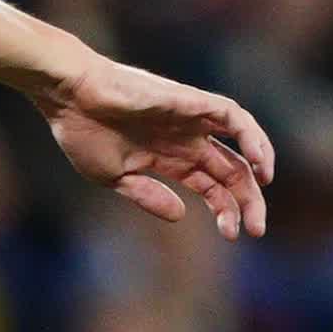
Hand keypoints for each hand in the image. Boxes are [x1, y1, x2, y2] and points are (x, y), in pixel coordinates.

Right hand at [39, 53, 274, 240]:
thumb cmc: (82, 132)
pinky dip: (252, 136)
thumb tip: (181, 215)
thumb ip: (148, 195)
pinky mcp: (191, 103)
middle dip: (247, 201)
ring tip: (264, 190)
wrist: (69, 96)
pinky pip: (234, 117)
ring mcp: (191, 120)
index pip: (212, 186)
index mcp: (169, 158)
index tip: (232, 235)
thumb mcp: (115, 177)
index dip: (225, 211)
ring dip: (258, 167)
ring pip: (241, 142)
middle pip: (231, 171)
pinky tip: (257, 161)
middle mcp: (186, 139)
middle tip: (255, 230)